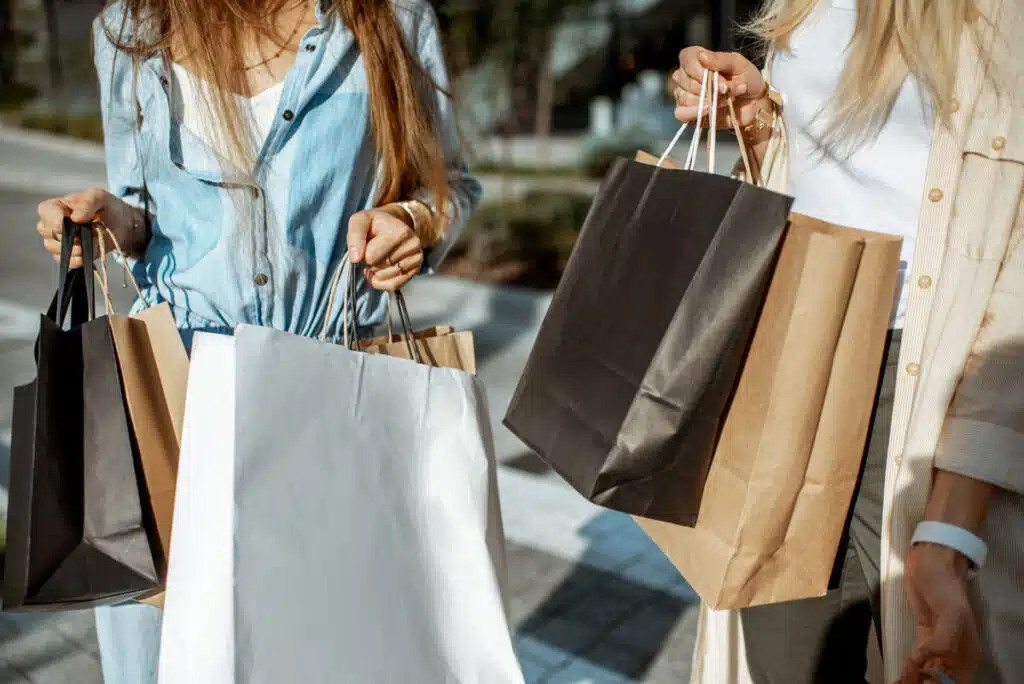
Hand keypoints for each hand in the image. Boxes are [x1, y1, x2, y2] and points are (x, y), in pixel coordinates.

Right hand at [37, 189, 140, 268]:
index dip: (59, 220)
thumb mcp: (99, 197)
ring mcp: (57, 242)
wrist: (120, 225)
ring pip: (57, 250)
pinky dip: (79, 260)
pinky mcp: (67, 256)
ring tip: (92, 241)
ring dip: (77, 249)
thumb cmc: (106, 207)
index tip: (76, 222)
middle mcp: (50, 225)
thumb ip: (87, 204)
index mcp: (54, 206)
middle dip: (71, 236)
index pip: (46, 214)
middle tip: (89, 232)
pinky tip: (89, 254)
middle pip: (50, 234)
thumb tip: (76, 218)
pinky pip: (67, 262)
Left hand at [346, 206, 423, 291]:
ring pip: (383, 277)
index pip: (370, 257)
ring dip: (375, 271)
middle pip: (377, 267)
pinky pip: (392, 286)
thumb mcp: (360, 220)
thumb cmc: (375, 225)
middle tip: (374, 249)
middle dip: (370, 262)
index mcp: (400, 232)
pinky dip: (382, 282)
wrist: (393, 225)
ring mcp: (416, 259)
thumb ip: (355, 236)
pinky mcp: (415, 271)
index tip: (367, 243)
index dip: (363, 253)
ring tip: (379, 258)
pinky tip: (381, 270)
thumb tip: (355, 259)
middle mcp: (412, 245)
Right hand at [671, 47, 768, 131]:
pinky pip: (681, 114)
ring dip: (708, 101)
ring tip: (725, 101)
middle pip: (686, 81)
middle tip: (727, 91)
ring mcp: (684, 95)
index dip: (701, 71)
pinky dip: (694, 113)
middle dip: (710, 89)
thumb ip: (721, 60)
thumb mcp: (739, 64)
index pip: (687, 60)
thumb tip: (702, 57)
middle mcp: (686, 76)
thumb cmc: (746, 79)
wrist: (754, 103)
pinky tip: (709, 110)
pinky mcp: (687, 113)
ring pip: (685, 98)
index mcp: (695, 58)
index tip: (721, 80)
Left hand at [899, 543, 980, 683]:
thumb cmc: (945, 585)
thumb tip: (922, 659)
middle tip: (903, 679)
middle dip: (923, 682)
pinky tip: (899, 673)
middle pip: (940, 680)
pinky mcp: (924, 636)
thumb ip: (942, 640)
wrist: (931, 562)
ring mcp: (939, 645)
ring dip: (914, 678)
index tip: (920, 681)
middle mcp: (956, 654)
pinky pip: (918, 660)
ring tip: (898, 678)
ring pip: (928, 673)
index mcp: (967, 653)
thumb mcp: (951, 612)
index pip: (956, 683)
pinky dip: (910, 668)